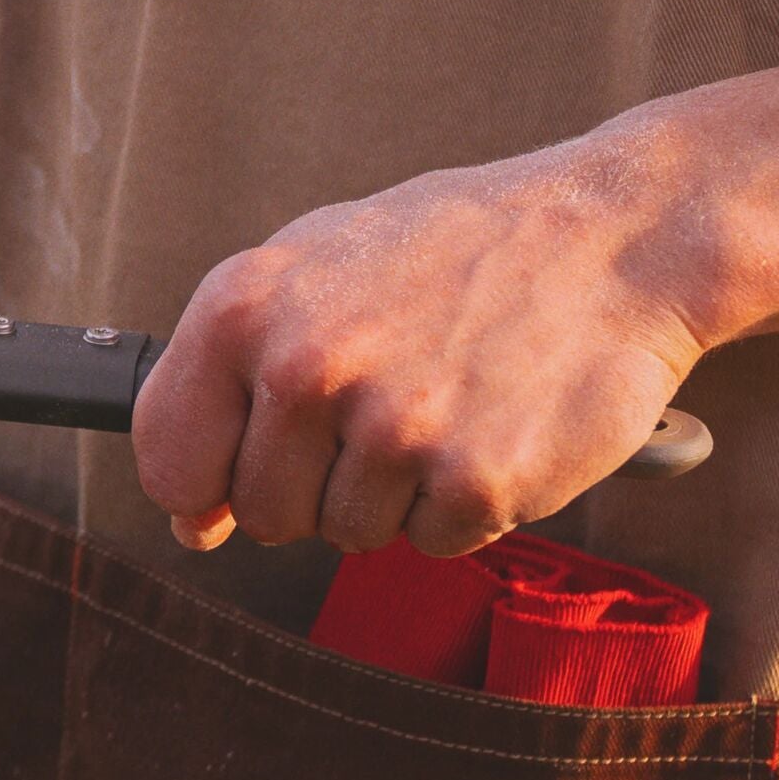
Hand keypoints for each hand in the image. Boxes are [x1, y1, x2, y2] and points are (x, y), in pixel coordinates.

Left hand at [131, 129, 705, 558]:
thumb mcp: (317, 265)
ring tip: (445, 396)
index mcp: (246, 305)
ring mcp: (391, 427)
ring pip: (349, 535)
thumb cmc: (457, 250)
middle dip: (316, 483)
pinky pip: (433, 544)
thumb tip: (189, 513)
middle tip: (384, 405)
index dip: (199, 487)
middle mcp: (307, 366)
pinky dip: (463, 503)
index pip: (168, 456)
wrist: (610, 235)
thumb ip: (233, 370)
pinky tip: (492, 422)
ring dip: (395, 490)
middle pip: (263, 513)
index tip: (230, 485)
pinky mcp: (474, 481)